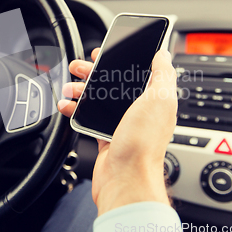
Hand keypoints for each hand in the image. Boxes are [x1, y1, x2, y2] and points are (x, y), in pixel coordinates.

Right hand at [58, 48, 177, 215]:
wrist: (125, 179)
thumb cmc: (143, 144)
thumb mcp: (159, 100)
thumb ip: (163, 74)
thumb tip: (164, 54)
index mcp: (154, 100)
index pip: (138, 72)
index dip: (121, 59)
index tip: (105, 52)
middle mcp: (139, 111)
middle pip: (114, 83)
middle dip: (95, 73)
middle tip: (80, 66)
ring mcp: (121, 124)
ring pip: (99, 99)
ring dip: (82, 89)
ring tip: (70, 85)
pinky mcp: (106, 137)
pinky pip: (89, 118)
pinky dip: (76, 110)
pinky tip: (67, 105)